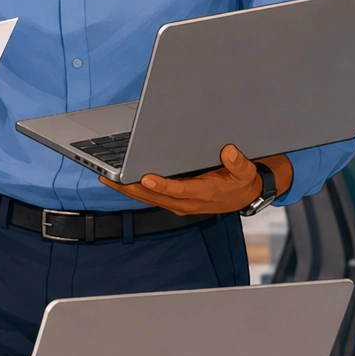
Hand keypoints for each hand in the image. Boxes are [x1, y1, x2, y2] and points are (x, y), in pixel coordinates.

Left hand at [101, 145, 291, 215]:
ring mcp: (180, 203)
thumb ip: (239, 163)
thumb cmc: (242, 182)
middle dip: (132, 188)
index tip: (146, 178)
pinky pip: (152, 198)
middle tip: (111, 178)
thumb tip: (229, 152)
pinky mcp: (175, 202)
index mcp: (204, 192)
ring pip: (149, 199)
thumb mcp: (247, 171)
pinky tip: (121, 181)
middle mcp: (188, 201)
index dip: (162, 185)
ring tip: (108, 178)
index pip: (179, 190)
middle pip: (155, 197)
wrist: (244, 196)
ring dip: (128, 190)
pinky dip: (134, 191)